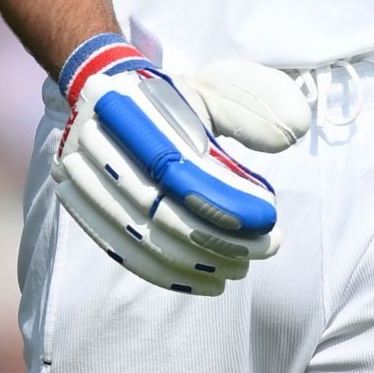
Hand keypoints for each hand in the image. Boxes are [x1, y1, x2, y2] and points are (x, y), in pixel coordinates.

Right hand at [53, 39, 306, 294]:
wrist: (103, 95)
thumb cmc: (170, 99)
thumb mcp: (212, 90)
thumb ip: (250, 110)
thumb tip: (293, 132)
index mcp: (134, 110)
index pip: (182, 174)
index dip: (227, 206)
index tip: (269, 223)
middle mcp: (100, 144)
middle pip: (162, 212)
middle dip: (219, 241)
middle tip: (264, 250)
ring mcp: (82, 179)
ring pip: (143, 240)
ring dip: (197, 264)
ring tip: (239, 269)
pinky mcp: (80, 207)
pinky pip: (124, 253)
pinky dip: (168, 274)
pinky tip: (206, 282)